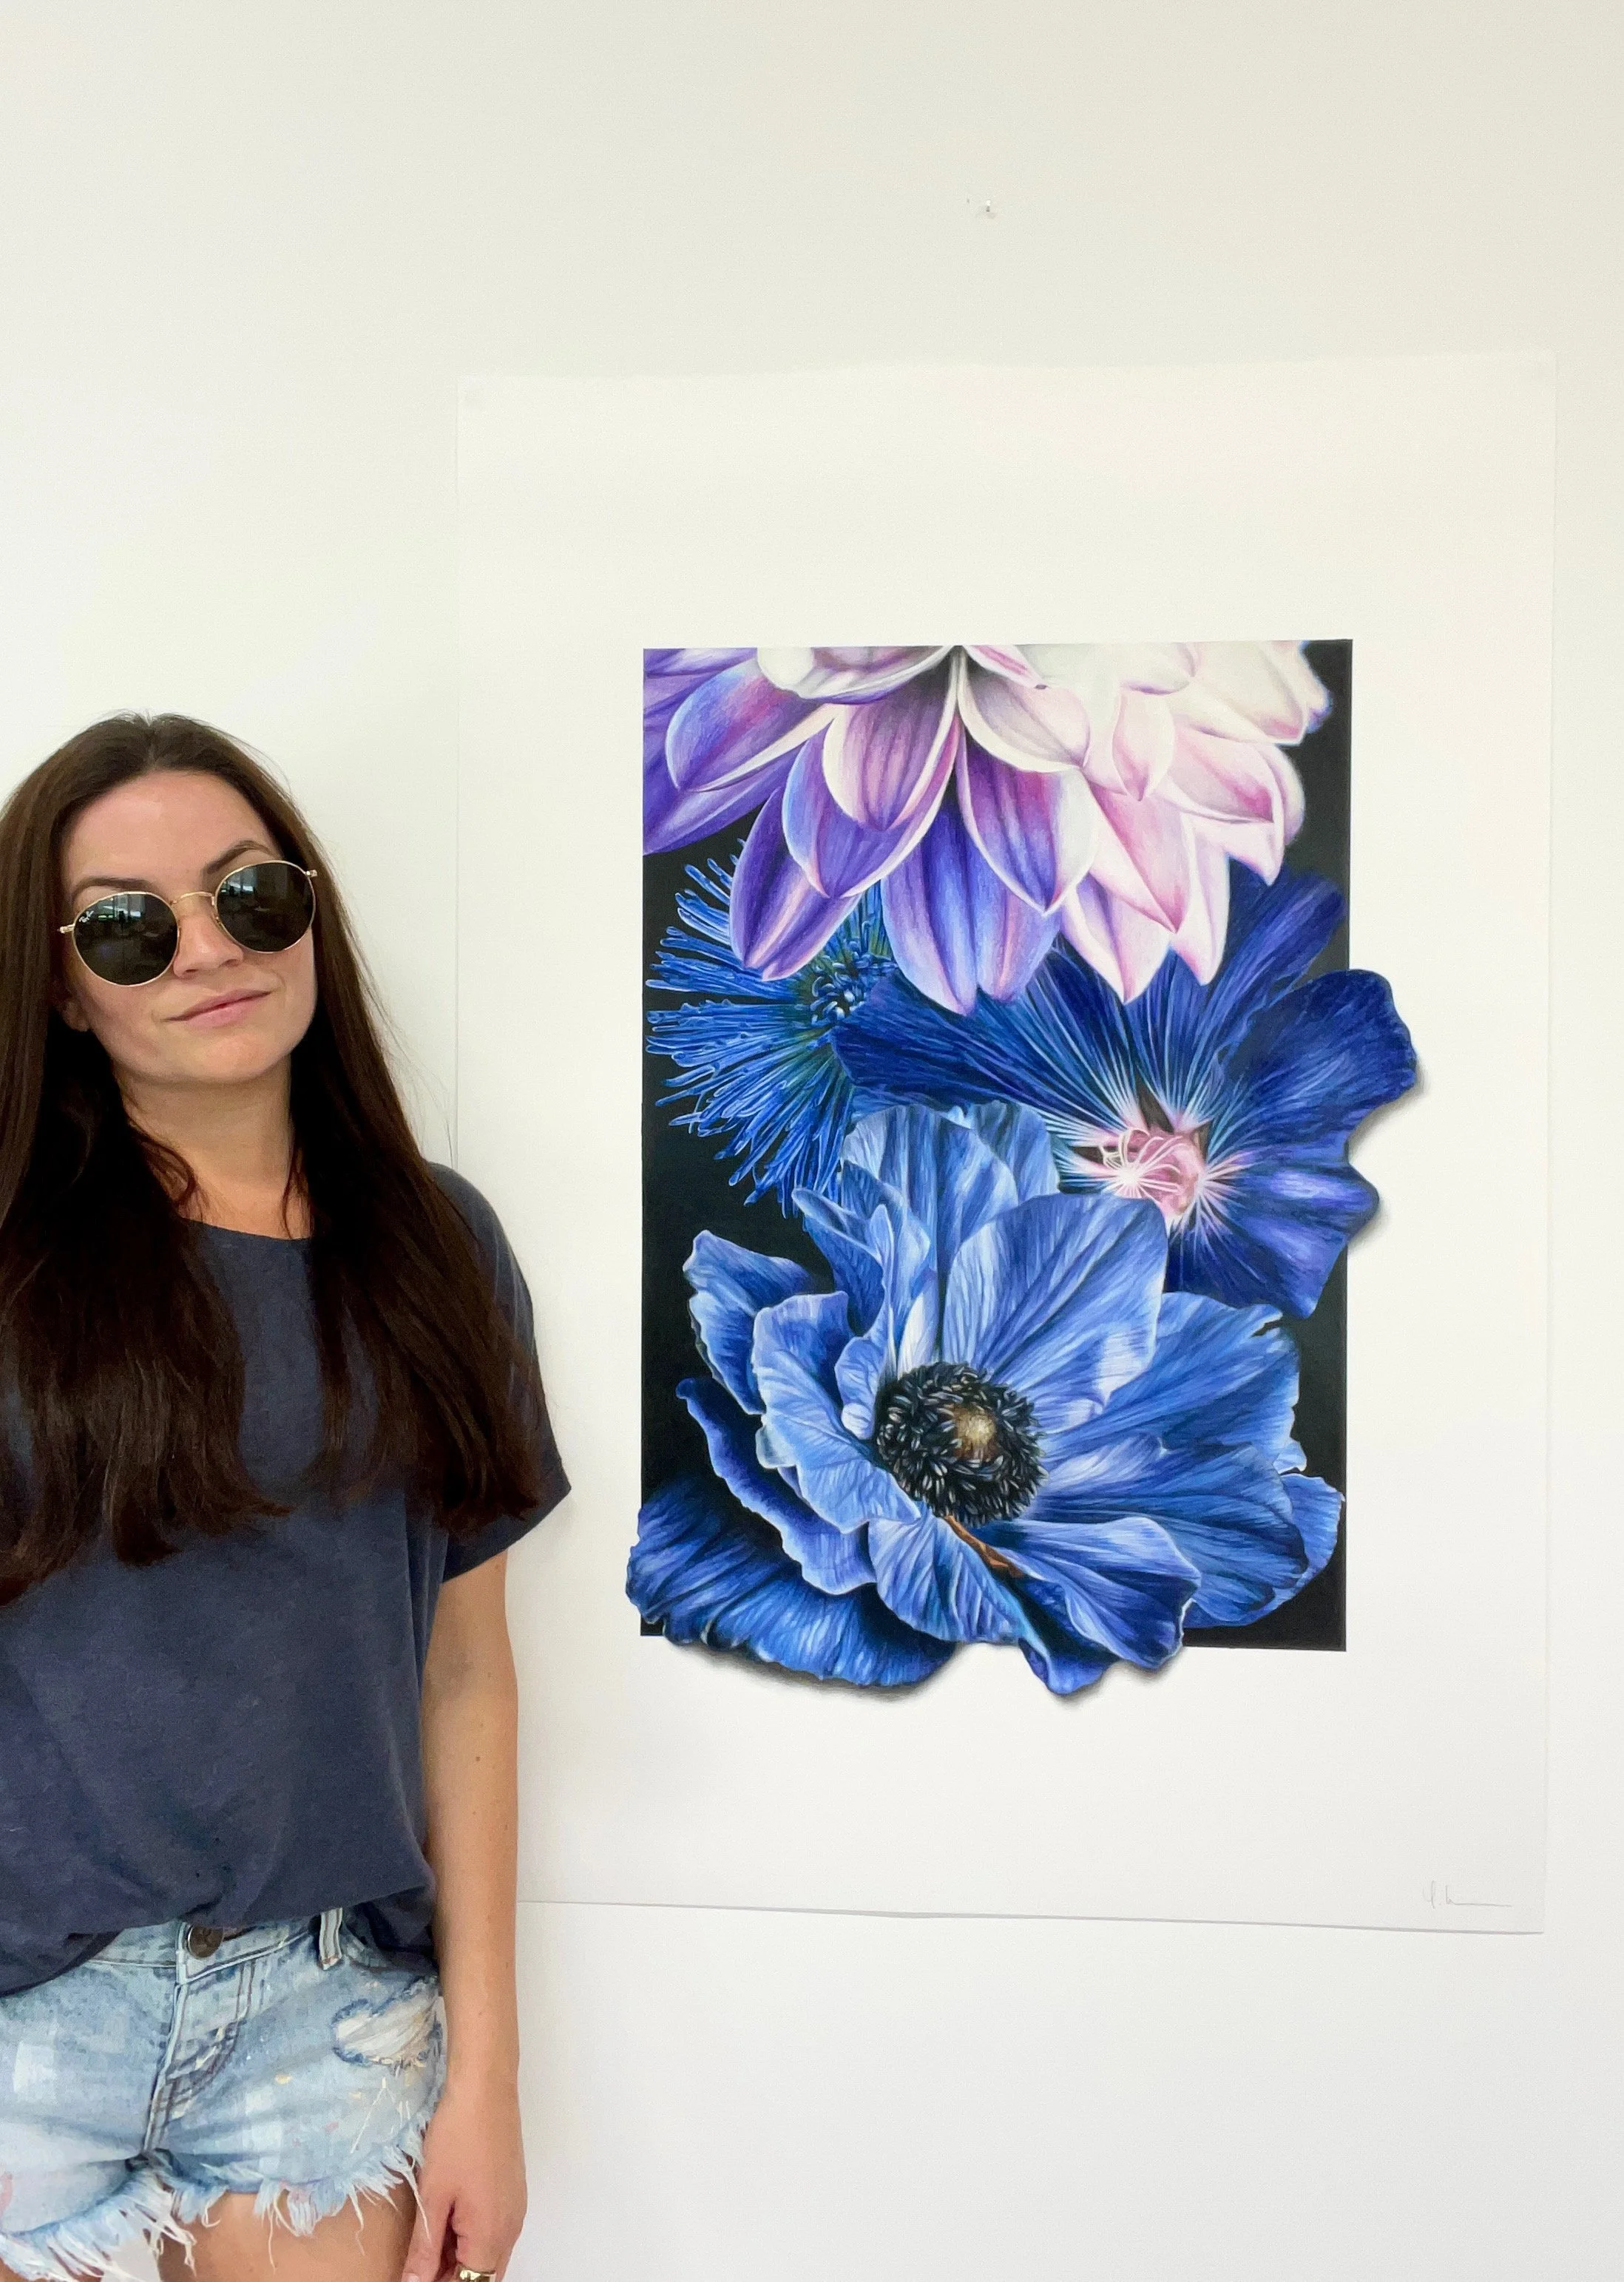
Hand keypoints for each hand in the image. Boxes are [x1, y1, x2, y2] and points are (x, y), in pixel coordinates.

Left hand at [400, 2069, 526, 2281]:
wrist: (485, 2087)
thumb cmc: (458, 2136)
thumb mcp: (434, 2196)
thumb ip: (425, 2248)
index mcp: (493, 2236)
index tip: (414, 2277)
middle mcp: (511, 2229)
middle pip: (482, 2276)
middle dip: (450, 2276)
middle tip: (416, 2265)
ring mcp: (515, 2209)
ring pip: (488, 2255)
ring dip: (459, 2259)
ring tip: (424, 2247)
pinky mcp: (511, 2192)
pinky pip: (493, 2231)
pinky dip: (469, 2238)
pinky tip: (444, 2222)